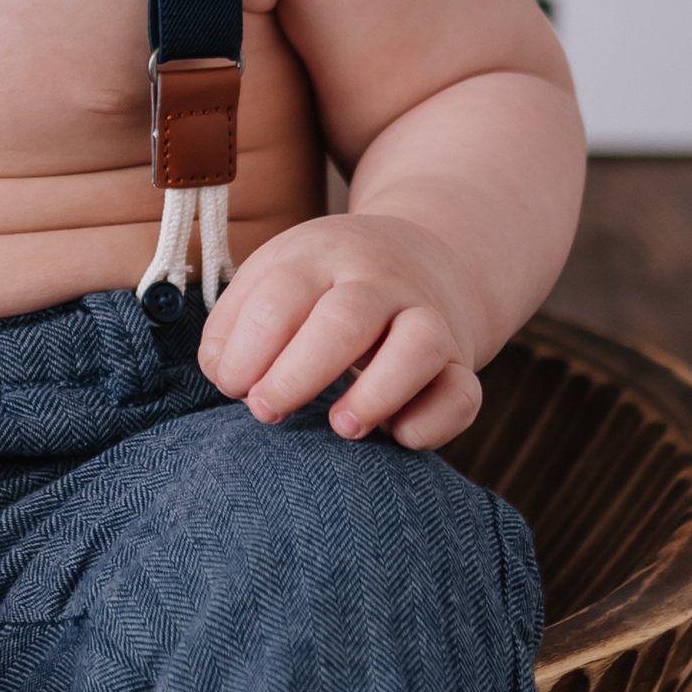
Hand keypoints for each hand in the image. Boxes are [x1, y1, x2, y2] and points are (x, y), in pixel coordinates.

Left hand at [198, 214, 481, 450]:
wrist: (420, 256)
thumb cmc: (323, 283)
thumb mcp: (272, 278)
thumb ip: (233, 326)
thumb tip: (228, 376)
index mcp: (321, 257)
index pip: (282, 297)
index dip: (248, 349)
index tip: (233, 385)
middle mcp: (380, 282)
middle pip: (345, 320)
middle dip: (297, 374)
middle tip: (265, 410)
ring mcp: (427, 318)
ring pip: (420, 346)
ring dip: (378, 393)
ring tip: (341, 427)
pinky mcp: (460, 363)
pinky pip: (463, 394)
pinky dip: (433, 421)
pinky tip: (396, 436)